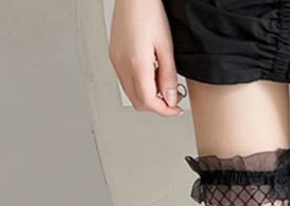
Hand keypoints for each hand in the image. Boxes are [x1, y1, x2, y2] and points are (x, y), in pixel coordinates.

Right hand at [109, 0, 182, 116]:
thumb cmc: (149, 12)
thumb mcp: (166, 47)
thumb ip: (168, 76)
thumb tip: (171, 99)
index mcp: (136, 63)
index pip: (148, 101)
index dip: (164, 110)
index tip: (175, 109)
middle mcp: (122, 64)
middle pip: (138, 102)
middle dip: (156, 106)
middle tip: (172, 99)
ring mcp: (116, 61)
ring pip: (131, 94)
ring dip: (148, 97)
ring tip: (163, 85)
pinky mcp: (114, 56)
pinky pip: (126, 81)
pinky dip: (140, 86)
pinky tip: (150, 76)